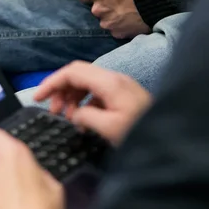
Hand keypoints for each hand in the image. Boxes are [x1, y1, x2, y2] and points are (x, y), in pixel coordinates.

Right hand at [34, 61, 152, 145]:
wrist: (171, 135)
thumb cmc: (142, 132)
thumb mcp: (110, 129)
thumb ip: (86, 117)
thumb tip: (75, 115)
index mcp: (109, 82)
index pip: (72, 72)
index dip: (51, 83)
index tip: (37, 97)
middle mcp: (113, 78)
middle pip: (77, 74)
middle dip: (60, 90)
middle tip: (52, 111)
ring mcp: (119, 85)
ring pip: (86, 83)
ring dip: (71, 97)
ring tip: (66, 117)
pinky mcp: (123, 94)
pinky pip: (96, 92)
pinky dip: (84, 103)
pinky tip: (83, 120)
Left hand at [79, 0, 148, 38]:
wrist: (155, 6)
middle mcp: (98, 8)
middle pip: (96, 8)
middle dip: (106, 6)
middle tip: (120, 2)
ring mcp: (106, 22)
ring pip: (106, 19)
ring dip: (114, 16)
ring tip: (128, 11)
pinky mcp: (115, 33)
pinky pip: (116, 29)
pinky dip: (122, 26)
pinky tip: (130, 20)